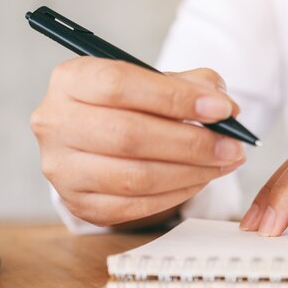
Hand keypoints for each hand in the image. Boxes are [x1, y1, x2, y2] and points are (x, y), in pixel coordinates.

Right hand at [31, 57, 245, 225]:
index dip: (175, 98)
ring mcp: (63, 169)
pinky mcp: (80, 203)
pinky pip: (135, 206)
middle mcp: (56, 123)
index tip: (221, 110)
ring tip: (224, 164)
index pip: (120, 85)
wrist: (97, 138)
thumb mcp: (157, 82)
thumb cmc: (132, 105)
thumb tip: (225, 108)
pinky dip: (176, 194)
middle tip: (232, 146)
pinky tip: (200, 180)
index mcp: (72, 80)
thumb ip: (191, 85)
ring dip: (191, 172)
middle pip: (129, 136)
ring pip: (135, 177)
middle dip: (192, 144)